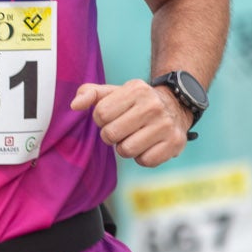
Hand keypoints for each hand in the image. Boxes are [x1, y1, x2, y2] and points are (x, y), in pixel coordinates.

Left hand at [71, 80, 189, 167]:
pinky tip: (148, 145)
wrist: (176, 106)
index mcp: (136, 89)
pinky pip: (145, 161)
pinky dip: (142, 157)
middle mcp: (153, 106)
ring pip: (126, 150)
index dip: (101, 119)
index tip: (112, 116)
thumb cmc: (137, 102)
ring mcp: (165, 125)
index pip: (101, 113)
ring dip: (125, 147)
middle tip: (122, 129)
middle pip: (111, 134)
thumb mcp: (114, 92)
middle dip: (111, 135)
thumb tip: (75, 105)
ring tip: (134, 137)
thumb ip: (90, 94)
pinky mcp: (174, 143)